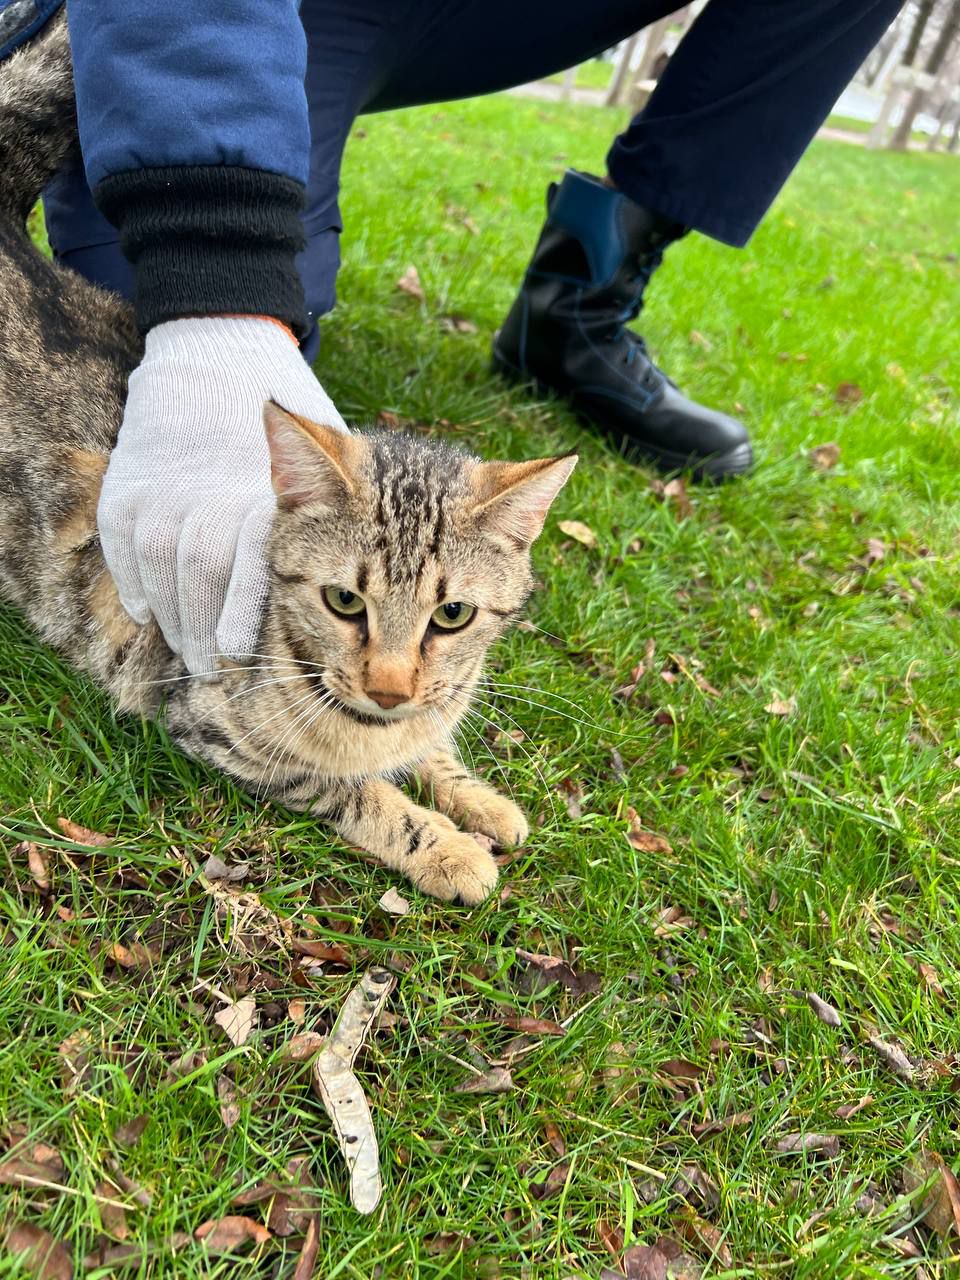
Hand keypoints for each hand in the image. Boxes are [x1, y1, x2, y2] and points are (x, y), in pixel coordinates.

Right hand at [97, 316, 346, 674]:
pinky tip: (153, 612)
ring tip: (191, 653)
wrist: (220, 344)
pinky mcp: (129, 480)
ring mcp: (165, 485)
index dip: (241, 618)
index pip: (248, 570)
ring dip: (173, 619)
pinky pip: (124, 545)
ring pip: (161, 569)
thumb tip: (388, 583)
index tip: (243, 654)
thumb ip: (349, 517)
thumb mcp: (334, 457)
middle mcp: (212, 490)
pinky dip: (137, 583)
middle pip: (201, 579)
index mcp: (269, 491)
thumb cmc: (295, 417)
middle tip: (217, 668)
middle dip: (204, 633)